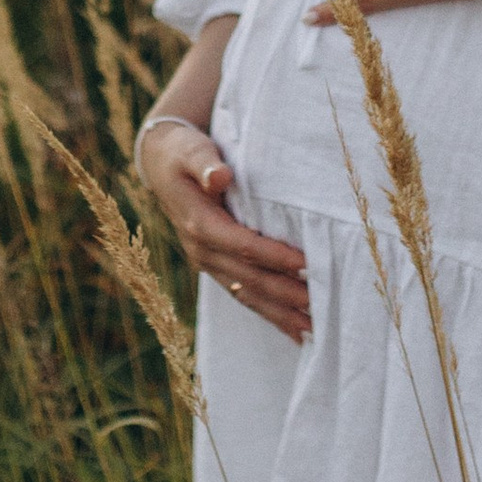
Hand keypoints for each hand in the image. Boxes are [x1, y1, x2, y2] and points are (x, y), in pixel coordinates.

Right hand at [137, 120, 311, 345]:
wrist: (160, 167)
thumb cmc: (182, 154)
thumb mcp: (190, 150)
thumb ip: (205, 163)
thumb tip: (219, 177)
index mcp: (199, 224)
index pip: (243, 245)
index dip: (274, 256)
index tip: (306, 264)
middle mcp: (202, 250)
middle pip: (249, 278)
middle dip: (285, 294)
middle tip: (320, 305)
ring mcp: (208, 263)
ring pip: (247, 294)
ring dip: (280, 314)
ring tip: (313, 330)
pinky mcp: (216, 267)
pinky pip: (243, 294)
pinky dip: (268, 312)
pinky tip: (293, 328)